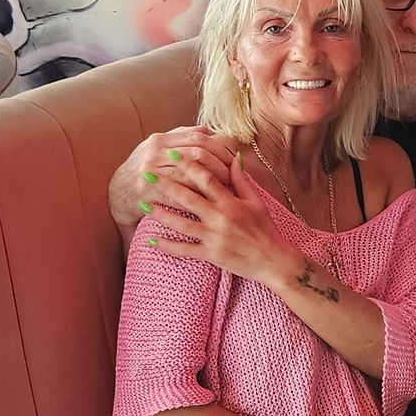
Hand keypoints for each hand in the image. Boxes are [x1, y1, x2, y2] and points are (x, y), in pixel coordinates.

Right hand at [110, 126, 238, 233]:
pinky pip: (178, 195)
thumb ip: (181, 138)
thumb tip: (207, 130)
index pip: (198, 138)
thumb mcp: (158, 149)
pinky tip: (208, 203)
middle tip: (232, 177)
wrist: (117, 194)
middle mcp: (154, 152)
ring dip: (211, 182)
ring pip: (190, 173)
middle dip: (219, 165)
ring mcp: (150, 171)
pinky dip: (196, 198)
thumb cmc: (144, 170)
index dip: (219, 148)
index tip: (232, 159)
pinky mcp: (147, 191)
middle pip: (198, 153)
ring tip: (224, 190)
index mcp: (160, 140)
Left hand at [141, 155, 295, 288]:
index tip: (173, 154)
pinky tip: (150, 240)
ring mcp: (214, 238)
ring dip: (160, 213)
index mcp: (231, 203)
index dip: (188, 165)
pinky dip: (167, 246)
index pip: (206, 179)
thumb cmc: (265, 229)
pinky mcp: (211, 255)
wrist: (273, 261)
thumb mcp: (256, 202)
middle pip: (188, 198)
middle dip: (165, 185)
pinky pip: (185, 250)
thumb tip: (234, 157)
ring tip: (142, 204)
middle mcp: (221, 218)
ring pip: (181, 224)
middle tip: (146, 174)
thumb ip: (241, 180)